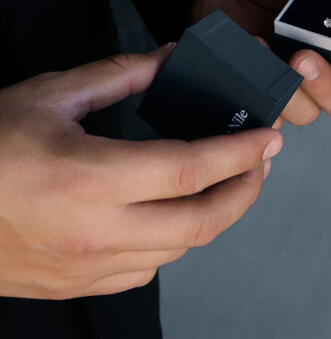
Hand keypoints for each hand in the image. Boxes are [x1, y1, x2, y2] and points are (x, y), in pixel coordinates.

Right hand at [0, 47, 280, 299]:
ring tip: (230, 180)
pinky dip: (176, 242)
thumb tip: (169, 58)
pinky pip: (147, 271)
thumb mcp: (50, 95)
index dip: (239, 152)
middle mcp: (95, 233)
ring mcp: (88, 267)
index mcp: (90, 179)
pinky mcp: (78, 285)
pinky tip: (177, 213)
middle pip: (200, 222)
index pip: (191, 170)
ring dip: (215, 215)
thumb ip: (119, 74)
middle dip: (246, 189)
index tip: (267, 135)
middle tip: (263, 159)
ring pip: (179, 251)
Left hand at [192, 0, 330, 124]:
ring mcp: (292, 79)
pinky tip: (251, 54)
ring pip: (308, 112)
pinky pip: (267, 111)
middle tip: (305, 58)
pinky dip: (259, 92)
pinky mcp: (261, 87)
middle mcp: (327, 62)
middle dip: (330, 87)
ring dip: (289, 89)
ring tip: (267, 49)